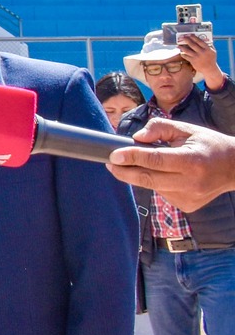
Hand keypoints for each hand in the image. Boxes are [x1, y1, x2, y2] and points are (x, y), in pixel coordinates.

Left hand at [108, 118, 234, 211]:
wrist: (234, 168)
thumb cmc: (208, 145)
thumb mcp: (187, 129)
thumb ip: (160, 128)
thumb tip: (136, 138)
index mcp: (192, 161)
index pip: (155, 160)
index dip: (132, 157)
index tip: (113, 155)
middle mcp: (191, 183)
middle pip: (148, 179)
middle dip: (124, 172)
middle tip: (111, 163)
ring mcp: (189, 198)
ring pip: (153, 186)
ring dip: (142, 175)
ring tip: (145, 163)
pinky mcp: (187, 206)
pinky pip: (162, 193)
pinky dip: (158, 183)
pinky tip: (168, 175)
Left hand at [179, 32, 224, 89]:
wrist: (209, 69)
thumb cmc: (211, 59)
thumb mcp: (213, 51)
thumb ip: (209, 45)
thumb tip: (205, 38)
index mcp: (207, 49)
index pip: (200, 41)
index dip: (194, 38)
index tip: (190, 34)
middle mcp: (201, 52)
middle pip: (192, 45)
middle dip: (187, 40)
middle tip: (183, 37)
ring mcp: (196, 57)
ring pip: (187, 51)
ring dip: (182, 47)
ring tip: (178, 45)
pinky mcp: (193, 61)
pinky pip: (186, 56)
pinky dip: (182, 54)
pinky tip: (180, 52)